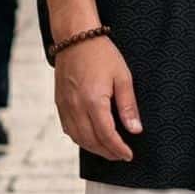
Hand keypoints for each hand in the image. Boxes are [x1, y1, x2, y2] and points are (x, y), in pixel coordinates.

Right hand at [54, 37, 142, 161]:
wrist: (75, 38)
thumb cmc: (101, 54)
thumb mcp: (123, 77)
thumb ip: (128, 106)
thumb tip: (135, 129)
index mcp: (93, 101)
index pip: (107, 135)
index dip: (118, 149)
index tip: (128, 155)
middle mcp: (76, 107)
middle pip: (91, 141)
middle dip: (107, 152)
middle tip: (121, 156)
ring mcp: (65, 106)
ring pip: (78, 138)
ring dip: (93, 148)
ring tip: (108, 150)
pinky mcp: (59, 102)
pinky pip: (68, 128)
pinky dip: (80, 138)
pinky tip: (90, 138)